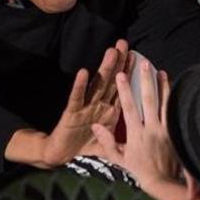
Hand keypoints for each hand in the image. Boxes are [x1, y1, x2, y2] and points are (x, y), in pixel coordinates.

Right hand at [40, 39, 125, 167]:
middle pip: (112, 81)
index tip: (138, 57)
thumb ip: (119, 138)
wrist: (62, 156)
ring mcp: (86, 107)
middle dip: (119, 62)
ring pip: (97, 85)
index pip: (123, 89)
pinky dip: (80, 86)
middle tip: (124, 44)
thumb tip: (137, 134)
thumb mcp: (108, 144)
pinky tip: (84, 73)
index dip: (129, 73)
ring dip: (105, 68)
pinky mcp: (72, 113)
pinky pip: (77, 98)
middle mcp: (99, 105)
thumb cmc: (84, 147)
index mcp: (110, 111)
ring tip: (112, 52)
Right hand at [91, 59, 189, 199]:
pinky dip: (174, 99)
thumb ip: (107, 142)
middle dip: (146, 81)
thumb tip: (96, 126)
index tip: (121, 75)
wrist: (164, 182)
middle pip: (149, 100)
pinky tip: (174, 88)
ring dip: (163, 86)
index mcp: (136, 135)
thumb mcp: (120, 159)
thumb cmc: (140, 171)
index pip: (129, 108)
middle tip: (144, 64)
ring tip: (161, 71)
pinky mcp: (175, 132)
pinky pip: (174, 112)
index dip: (125, 91)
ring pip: (165, 103)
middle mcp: (151, 129)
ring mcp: (165, 130)